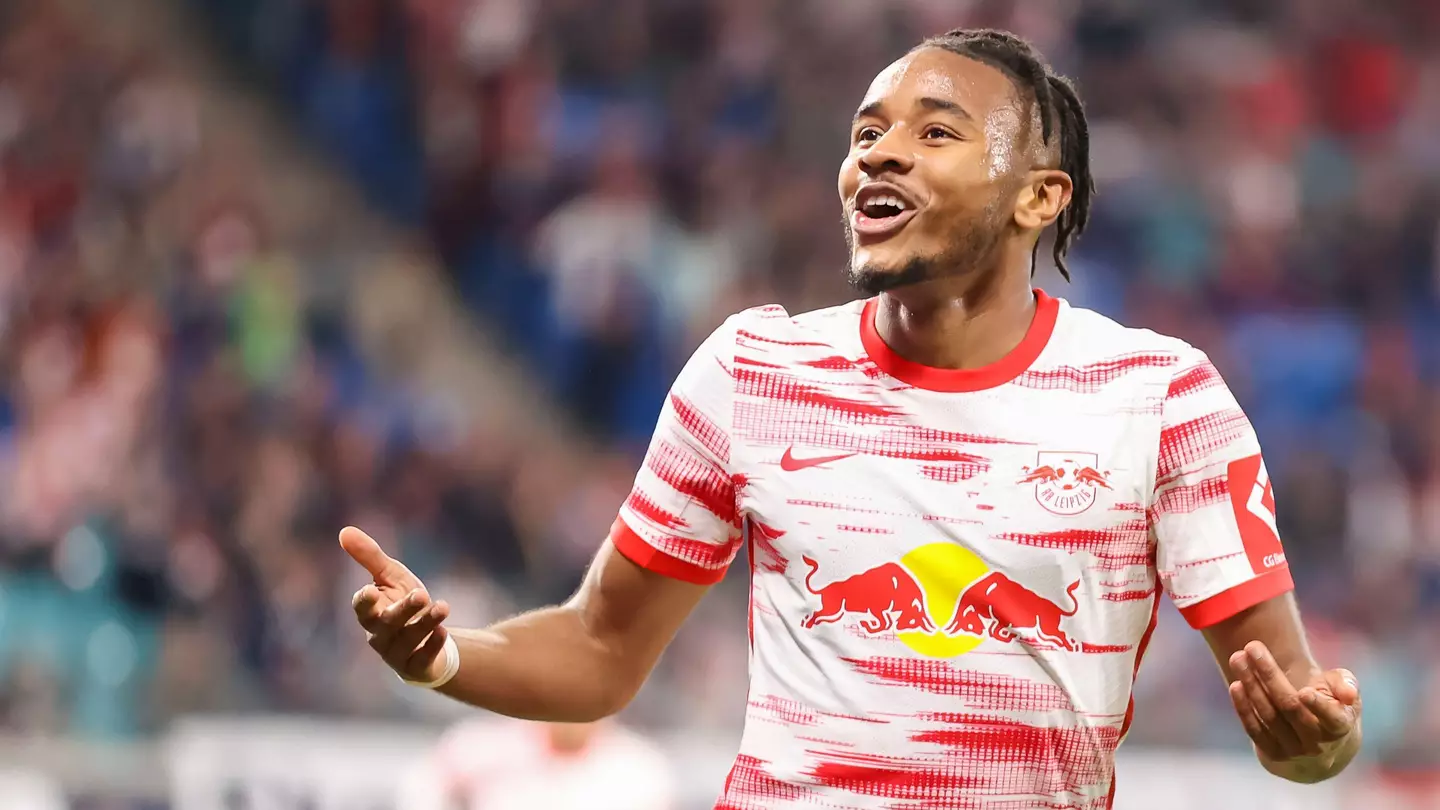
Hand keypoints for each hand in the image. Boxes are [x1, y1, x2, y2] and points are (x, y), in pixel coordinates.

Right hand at [340, 526, 452, 682]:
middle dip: (404, 610)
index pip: (362, 608)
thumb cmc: (402, 603)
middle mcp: (380, 636)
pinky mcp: (417, 667)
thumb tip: (344, 530)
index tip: (370, 590)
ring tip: (442, 606)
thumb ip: (369, 556)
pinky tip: (443, 631)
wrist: (425, 640)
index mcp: (370, 613)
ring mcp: (397, 654)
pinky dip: (433, 646)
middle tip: (421, 594)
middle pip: (388, 624)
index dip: (365, 601)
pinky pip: (423, 659)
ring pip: (409, 639)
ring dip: (426, 623)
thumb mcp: (390, 577)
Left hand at [1228, 640, 1360, 762]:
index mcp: (1340, 727)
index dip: (1319, 706)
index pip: (1332, 718)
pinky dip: (1243, 708)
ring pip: (1269, 716)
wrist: (1321, 744)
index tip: (1305, 690)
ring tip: (1237, 659)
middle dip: (1269, 674)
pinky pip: (1254, 730)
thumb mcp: (1345, 693)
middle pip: (1290, 707)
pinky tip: (1236, 685)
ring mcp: (1294, 750)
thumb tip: (1348, 694)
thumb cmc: (1333, 706)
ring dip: (1251, 685)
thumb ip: (1347, 685)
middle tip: (1251, 647)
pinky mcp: (1273, 753)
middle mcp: (1317, 743)